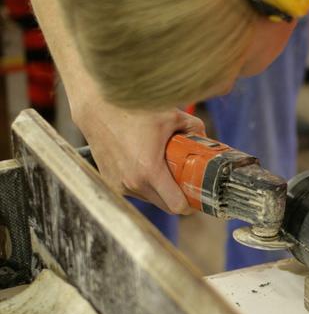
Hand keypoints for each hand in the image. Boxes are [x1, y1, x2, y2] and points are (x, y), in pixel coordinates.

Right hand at [74, 99, 204, 213]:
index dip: (190, 203)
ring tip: (164, 169)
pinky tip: (145, 165)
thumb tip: (206, 139)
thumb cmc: (132, 110)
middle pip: (165, 205)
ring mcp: (119, 184)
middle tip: (186, 180)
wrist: (98, 107)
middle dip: (178, 196)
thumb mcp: (172, 116)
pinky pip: (134, 190)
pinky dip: (143, 183)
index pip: (176, 206)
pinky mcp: (109, 181)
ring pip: (149, 198)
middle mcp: (132, 182)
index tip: (196, 195)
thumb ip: (195, 128)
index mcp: (149, 171)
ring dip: (160, 190)